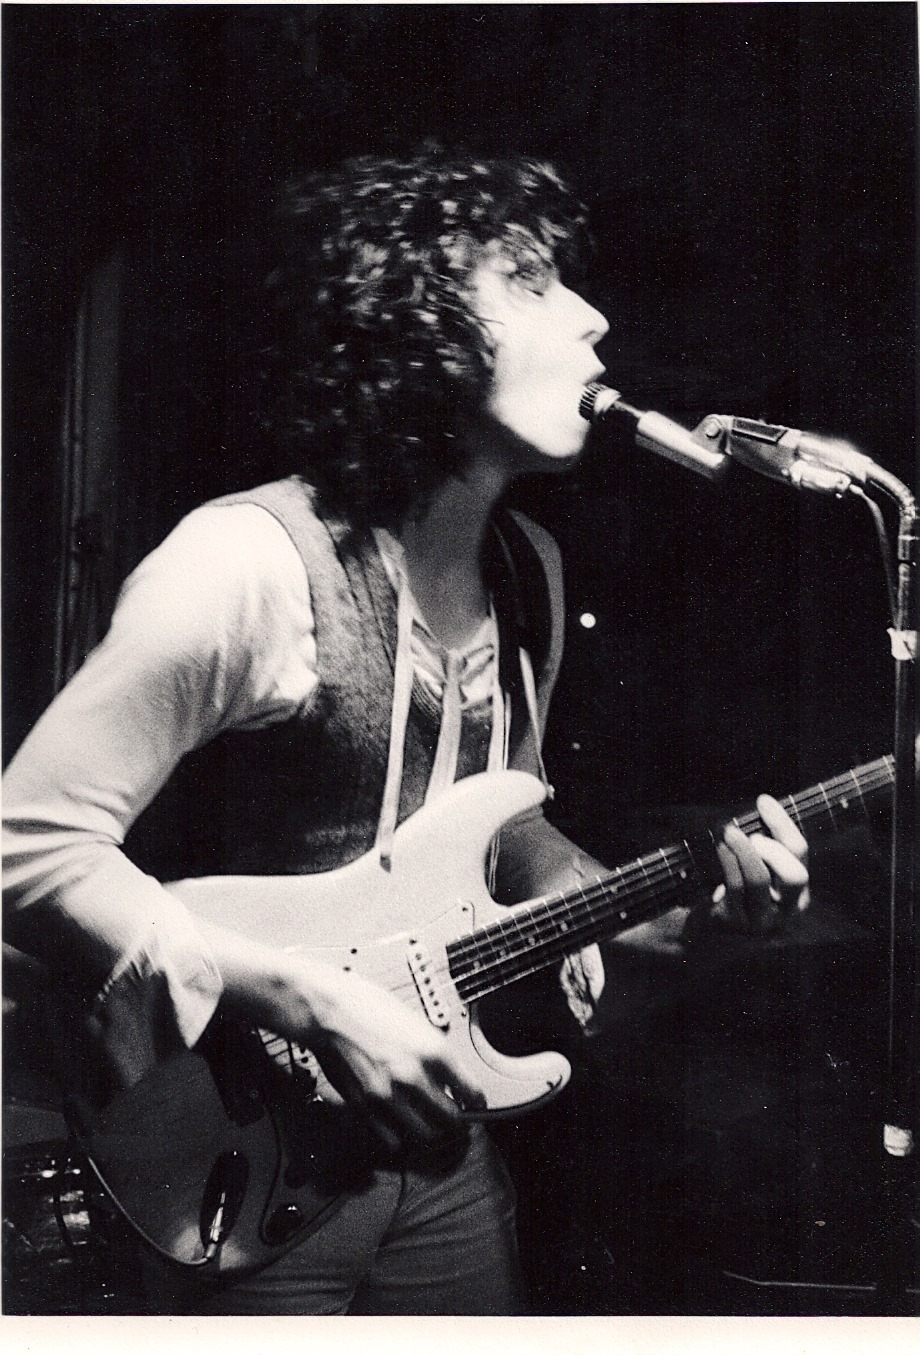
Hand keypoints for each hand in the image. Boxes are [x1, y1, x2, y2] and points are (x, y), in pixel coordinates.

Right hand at [302, 965, 482, 1151]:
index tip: (474, 1104)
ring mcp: (388, 1096)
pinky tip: (401, 1127)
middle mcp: (413, 1076)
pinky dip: (401, 1140)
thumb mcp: (415, 1023)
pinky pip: (392, 1141)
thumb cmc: (369, 1008)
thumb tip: (451, 1080)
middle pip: (452, 1122)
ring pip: (424, 1138)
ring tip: (430, 1128)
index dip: (476, 1102)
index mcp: (432, 1050)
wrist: (328, 1011)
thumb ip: (435, 1054)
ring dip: (431, 1136)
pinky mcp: (364, 1108)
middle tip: (457, 1123)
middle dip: (459, 1126)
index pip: (472, 1092)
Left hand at [711, 795, 808, 933]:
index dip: (782, 823)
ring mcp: (761, 921)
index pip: (800, 853)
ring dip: (744, 849)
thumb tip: (763, 805)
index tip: (763, 800)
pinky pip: (735, 887)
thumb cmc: (735, 891)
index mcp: (799, 893)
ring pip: (760, 879)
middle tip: (752, 836)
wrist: (704, 929)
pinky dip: (728, 861)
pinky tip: (720, 847)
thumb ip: (767, 846)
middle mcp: (786, 912)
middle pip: (795, 876)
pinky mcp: (735, 923)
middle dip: (773, 849)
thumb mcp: (758, 871)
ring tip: (728, 831)